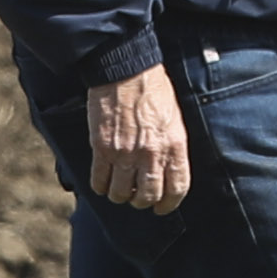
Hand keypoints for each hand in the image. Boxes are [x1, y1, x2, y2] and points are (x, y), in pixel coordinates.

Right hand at [87, 64, 192, 212]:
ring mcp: (125, 153)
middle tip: (136, 197)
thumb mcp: (174, 119)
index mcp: (174, 145)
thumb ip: (171, 147)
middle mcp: (151, 154)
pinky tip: (101, 183)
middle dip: (141, 201)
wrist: (126, 70)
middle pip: (147, 195)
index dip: (168, 204)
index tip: (162, 208)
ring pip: (121, 192)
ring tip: (118, 189)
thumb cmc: (153, 90)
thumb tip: (166, 170)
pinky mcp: (102, 148)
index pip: (176, 188)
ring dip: (119, 195)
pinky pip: (99, 180)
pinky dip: (100, 186)